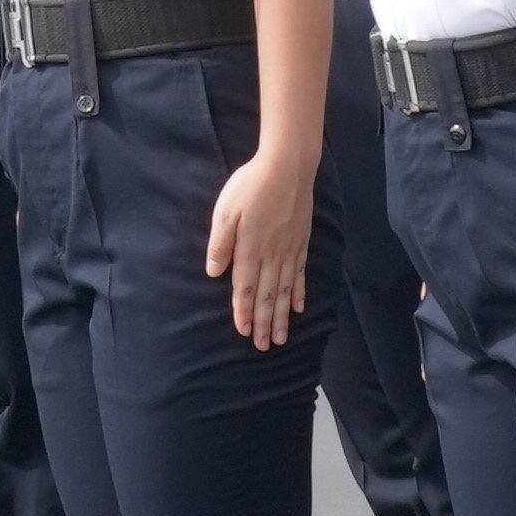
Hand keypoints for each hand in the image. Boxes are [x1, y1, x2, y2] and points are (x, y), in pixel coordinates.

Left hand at [203, 143, 316, 348]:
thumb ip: (220, 243)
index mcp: (250, 249)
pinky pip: (300, 274)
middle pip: (268, 296)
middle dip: (265, 323)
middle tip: (265, 346)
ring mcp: (289, 250)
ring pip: (284, 291)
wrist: (287, 168)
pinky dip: (299, 293)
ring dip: (282, 316)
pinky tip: (299, 307)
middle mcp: (271, 255)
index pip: (246, 288)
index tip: (245, 332)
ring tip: (282, 337)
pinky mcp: (301, 242)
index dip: (245, 311)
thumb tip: (215, 273)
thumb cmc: (250, 186)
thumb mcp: (225, 211)